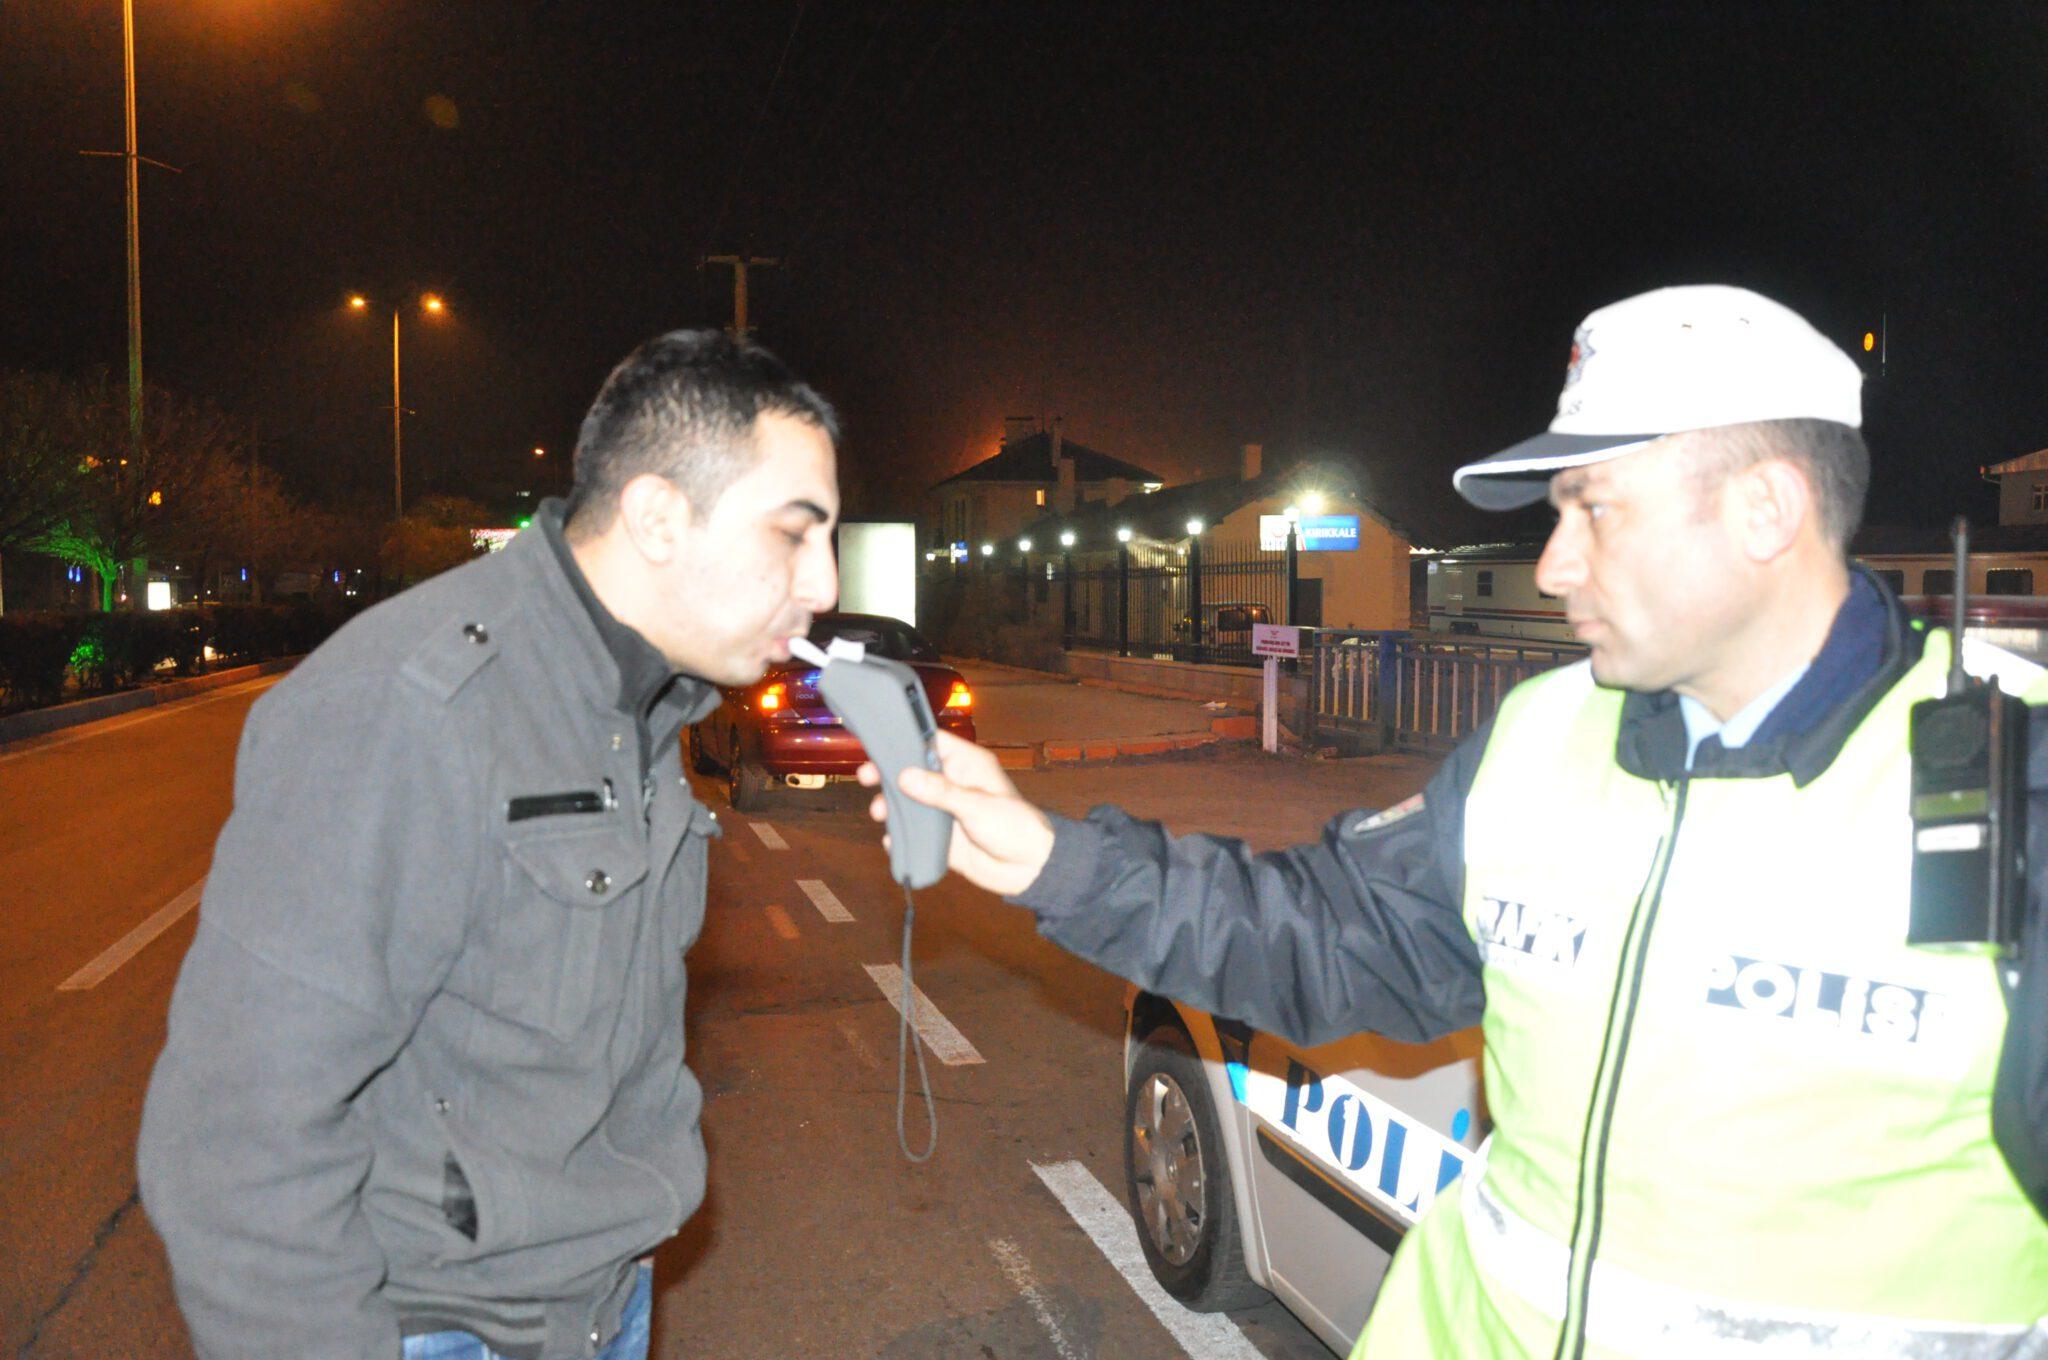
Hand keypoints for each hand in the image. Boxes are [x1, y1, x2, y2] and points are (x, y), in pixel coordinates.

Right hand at [858, 730, 1056, 896]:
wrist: (1030, 869)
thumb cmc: (1015, 826)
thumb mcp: (976, 805)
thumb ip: (940, 791)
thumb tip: (904, 776)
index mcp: (966, 765)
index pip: (931, 742)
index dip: (906, 740)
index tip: (879, 743)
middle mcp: (952, 784)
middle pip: (913, 772)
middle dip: (888, 775)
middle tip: (866, 777)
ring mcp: (945, 811)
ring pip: (909, 803)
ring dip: (892, 807)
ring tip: (880, 813)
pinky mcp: (942, 838)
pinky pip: (915, 833)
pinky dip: (901, 836)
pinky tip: (893, 841)